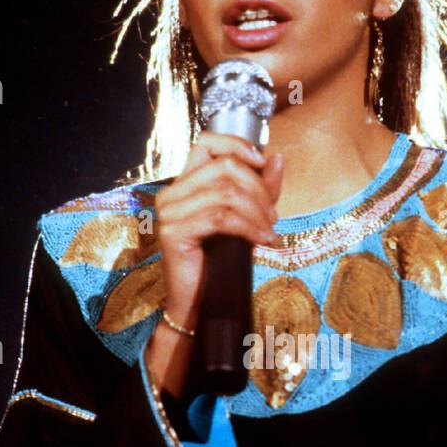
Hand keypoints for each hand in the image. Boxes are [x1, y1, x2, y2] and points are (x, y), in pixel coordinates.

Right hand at [155, 131, 284, 330]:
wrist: (198, 303)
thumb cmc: (219, 262)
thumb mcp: (247, 219)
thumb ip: (261, 189)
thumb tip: (276, 158)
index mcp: (185, 184)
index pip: (206, 142)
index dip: (237, 145)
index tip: (262, 163)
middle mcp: (172, 193)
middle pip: (223, 167)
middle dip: (258, 189)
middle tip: (273, 216)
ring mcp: (169, 212)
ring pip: (225, 193)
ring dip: (257, 213)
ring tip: (269, 232)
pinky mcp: (173, 233)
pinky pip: (219, 218)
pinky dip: (248, 228)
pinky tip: (262, 241)